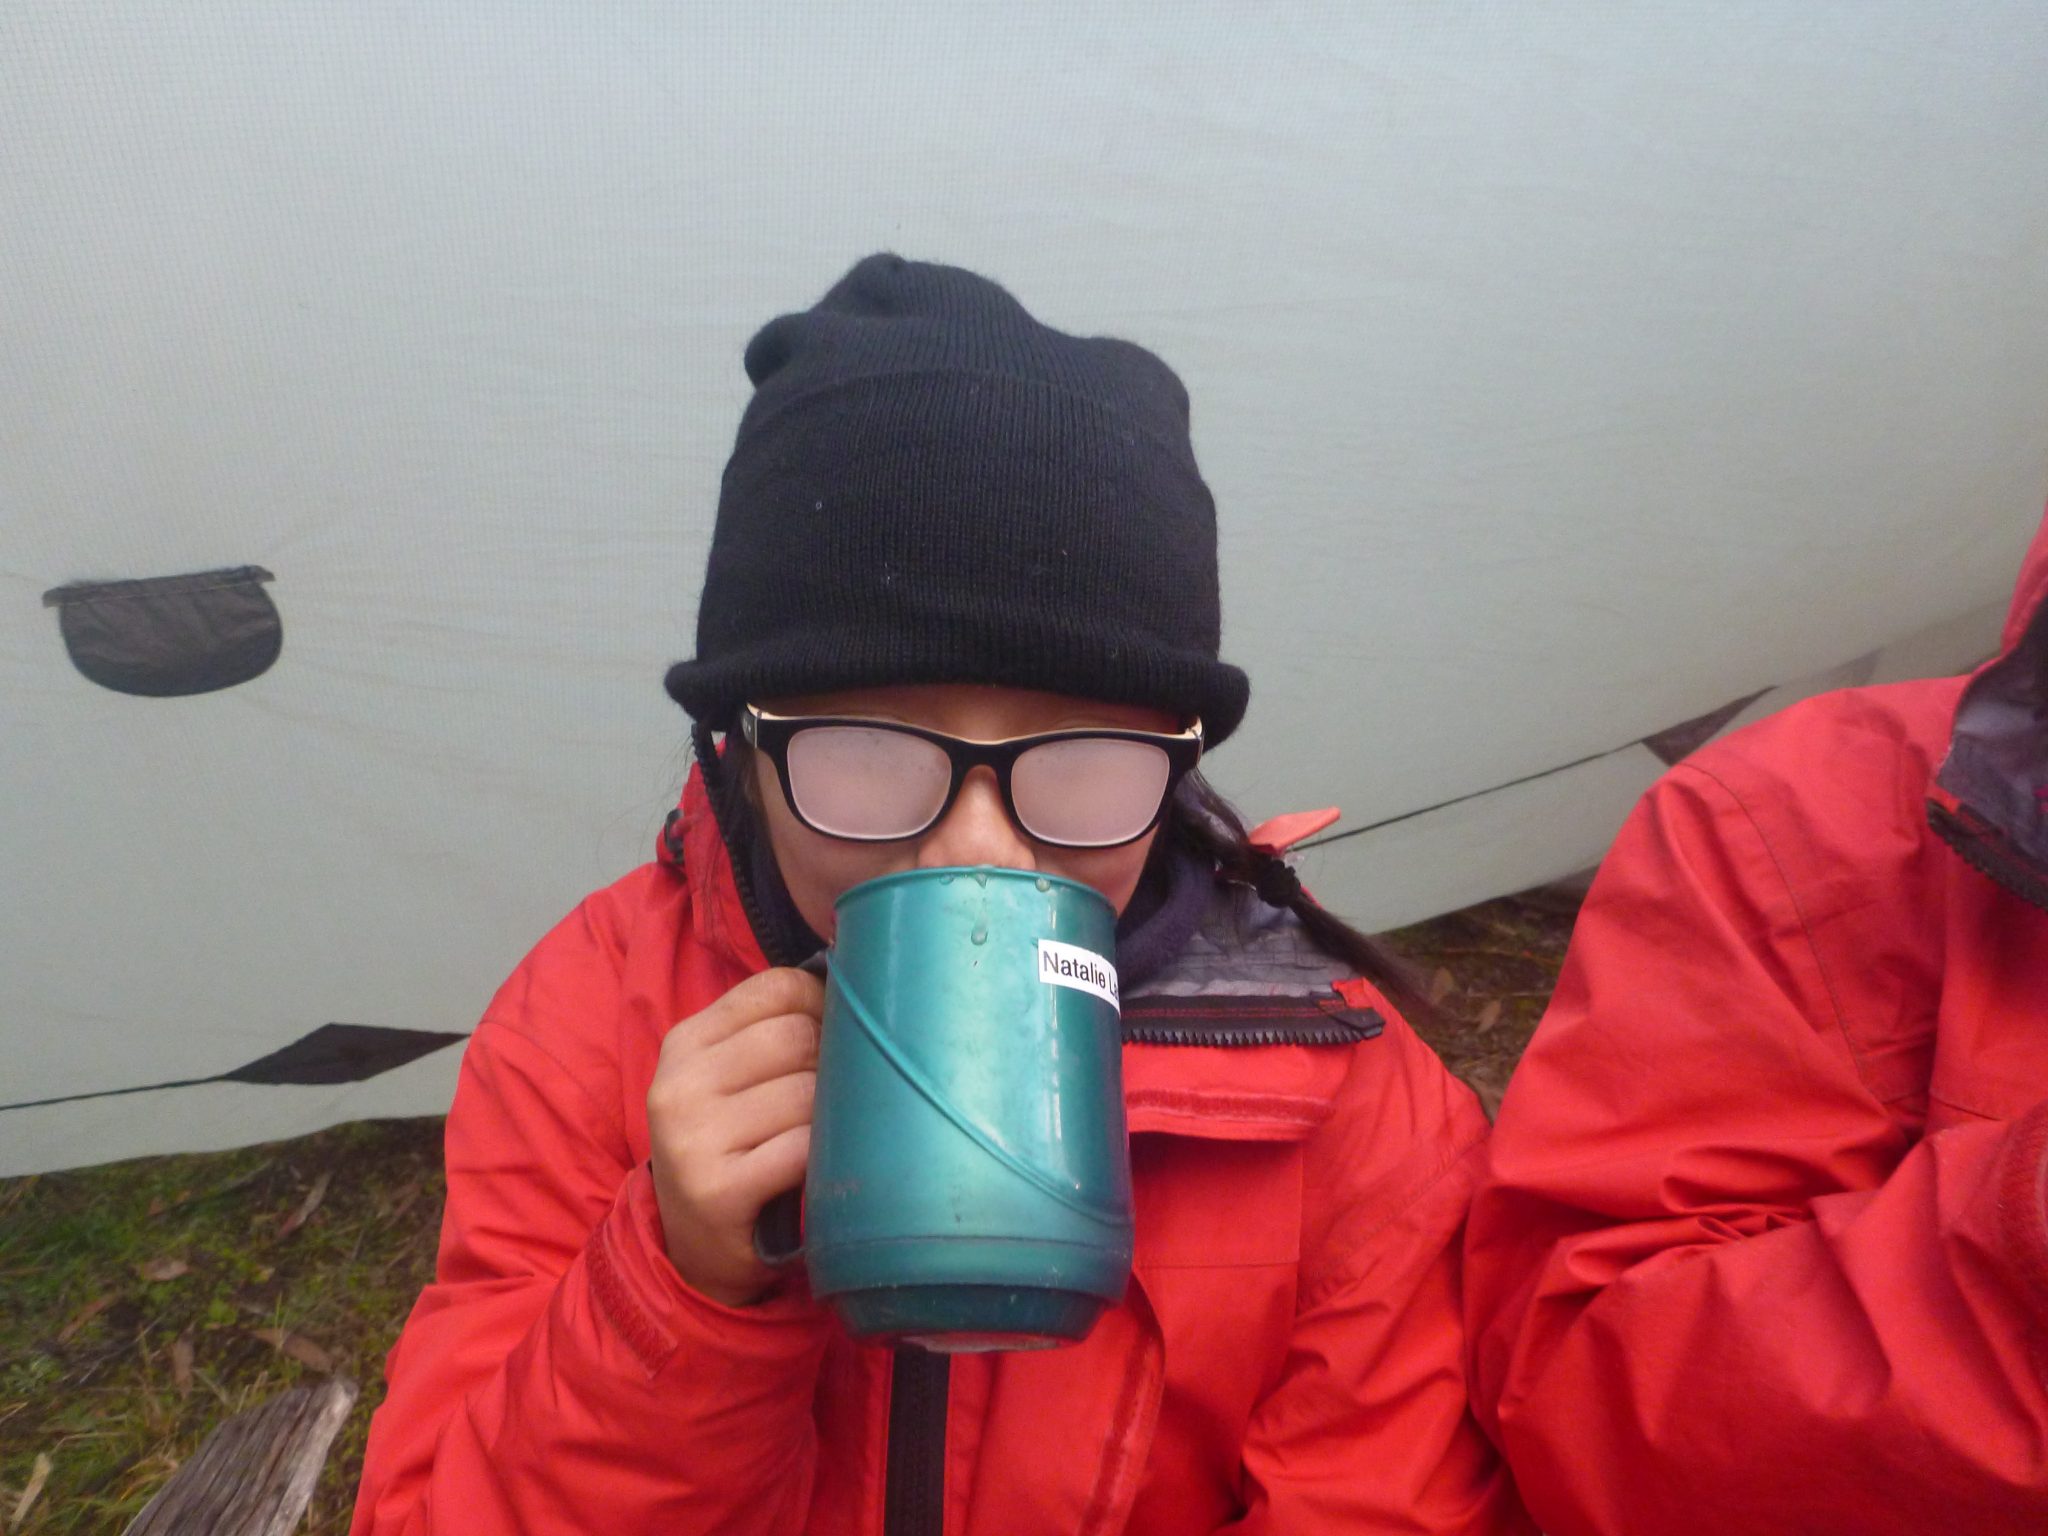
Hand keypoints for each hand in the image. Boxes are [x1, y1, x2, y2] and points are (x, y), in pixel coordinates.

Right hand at [647, 968, 823, 1305]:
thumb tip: (854, 987)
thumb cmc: (731, 1148)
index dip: (821, 1008)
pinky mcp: (716, 1190)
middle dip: (830, 1067)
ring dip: (829, 1119)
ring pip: (807, 1093)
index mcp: (684, 1043)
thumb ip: (772, 1030)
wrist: (694, 1249)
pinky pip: (803, 1148)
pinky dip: (821, 1159)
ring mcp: (692, 1138)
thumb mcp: (729, 1079)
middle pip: (797, 1037)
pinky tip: (811, 1172)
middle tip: (828, 1103)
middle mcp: (679, 1084)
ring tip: (817, 1140)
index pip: (776, 988)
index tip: (830, 1041)